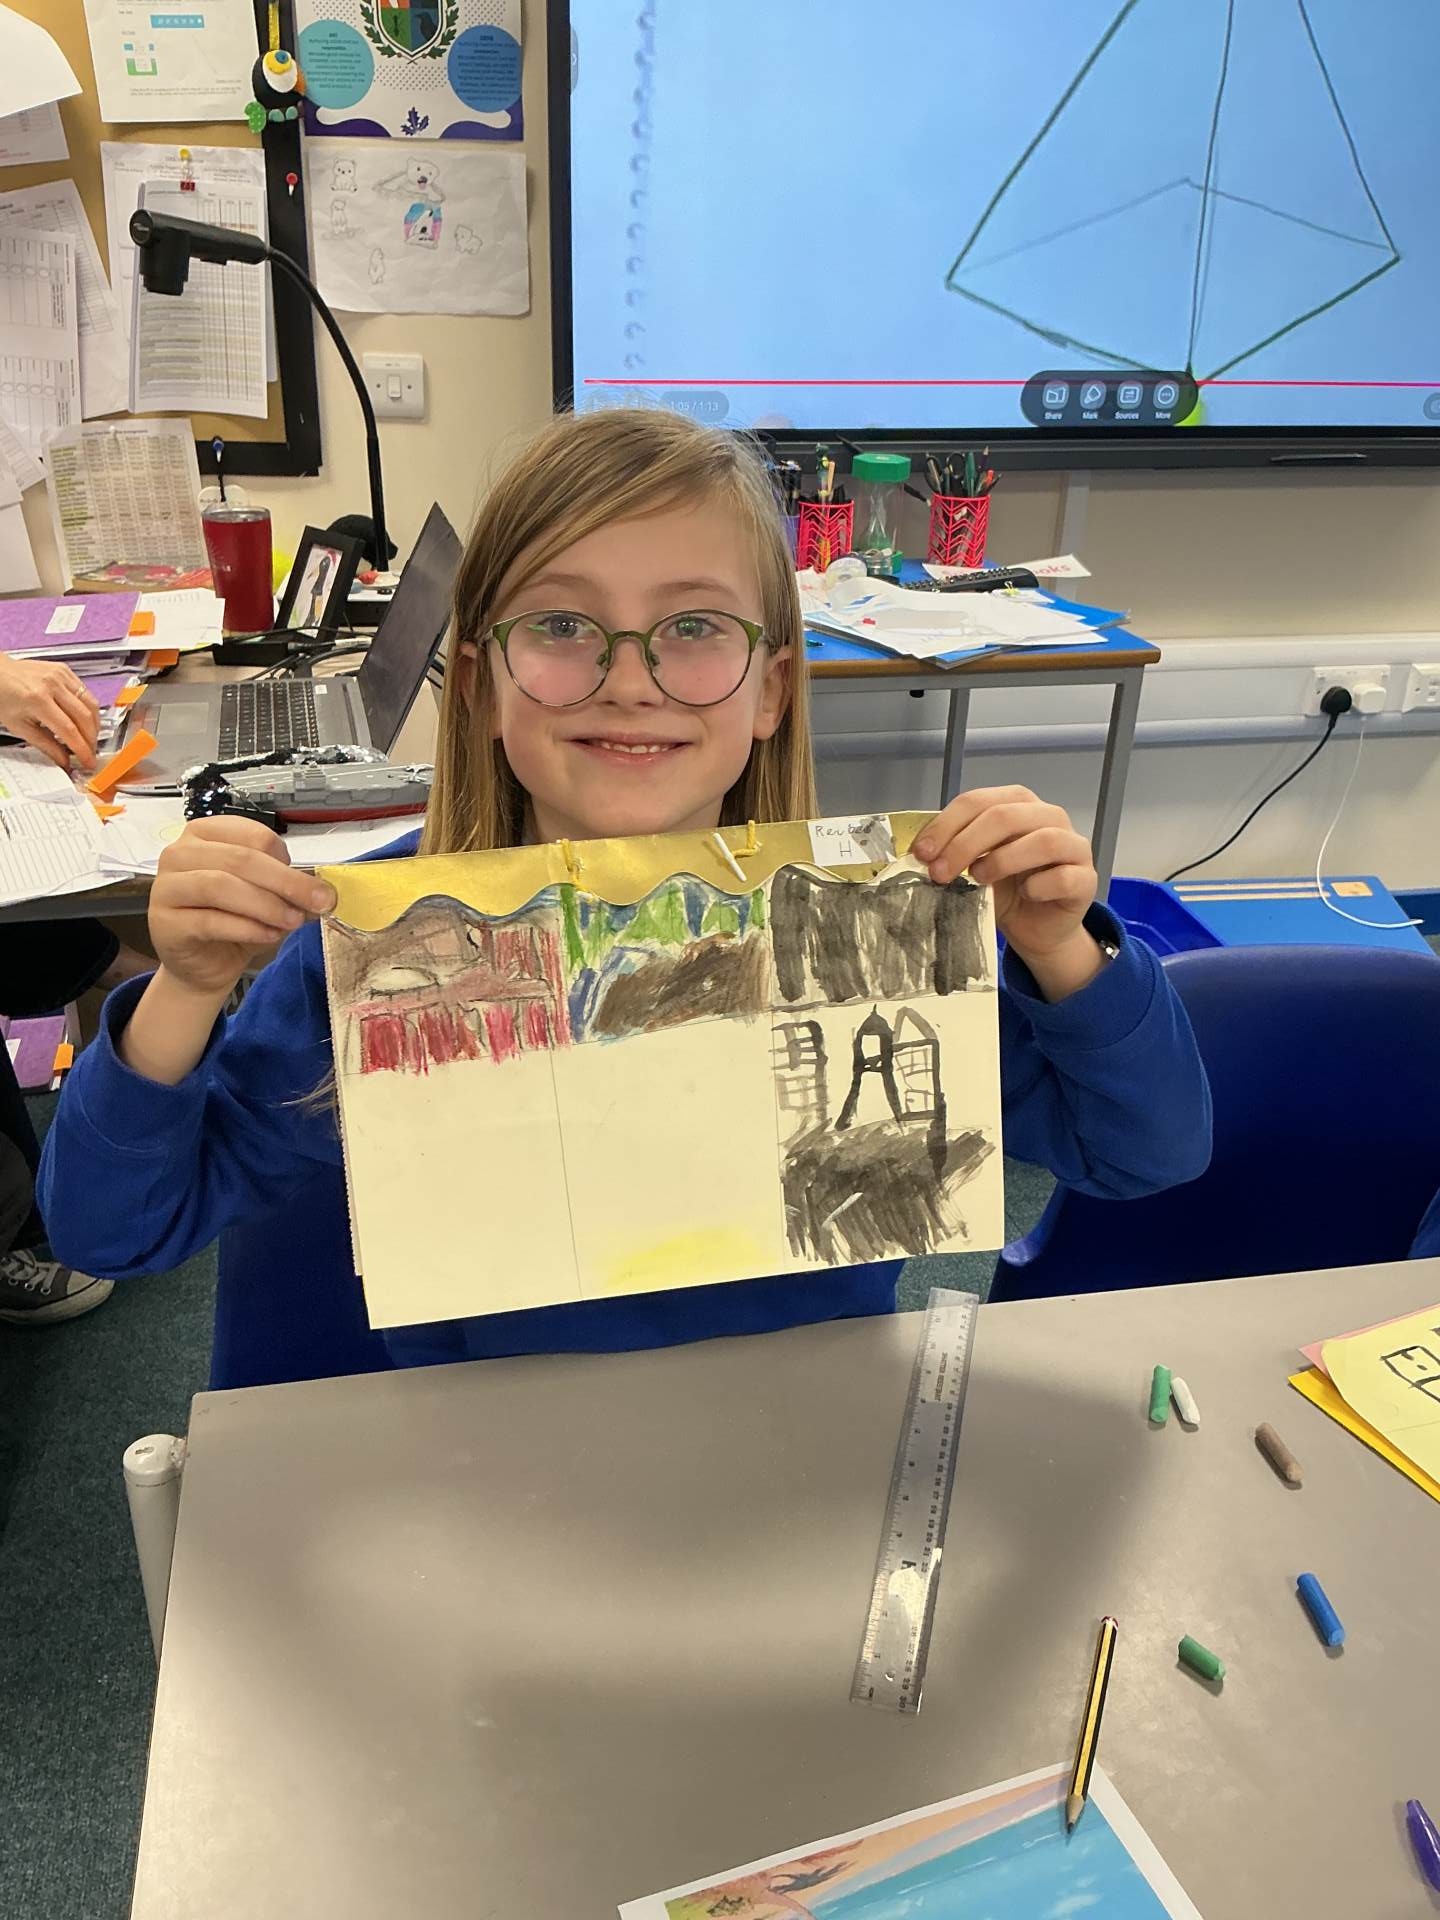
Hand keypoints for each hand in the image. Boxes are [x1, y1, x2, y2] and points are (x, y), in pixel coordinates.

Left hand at [0, 656, 99, 768]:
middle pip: (84, 717)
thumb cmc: (2, 697)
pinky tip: (84, 719)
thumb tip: (65, 761)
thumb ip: (46, 745)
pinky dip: (89, 708)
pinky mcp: (65, 670)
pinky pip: (86, 692)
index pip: (69, 730)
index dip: (82, 749)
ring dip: (95, 725)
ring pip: (91, 704)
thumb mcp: (19, 727)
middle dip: (91, 739)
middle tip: (90, 752)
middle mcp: (52, 685)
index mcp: (37, 700)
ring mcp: (60, 675)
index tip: (88, 761)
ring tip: (90, 738)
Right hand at [149, 816, 336, 997]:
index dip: (286, 859)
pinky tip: (268, 935)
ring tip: (292, 921)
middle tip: (318, 902)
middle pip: (240, 858)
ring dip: (266, 905)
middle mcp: (180, 853)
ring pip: (221, 885)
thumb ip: (287, 888)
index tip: (311, 882)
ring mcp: (166, 886)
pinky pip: (209, 921)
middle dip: (286, 882)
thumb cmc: (232, 921)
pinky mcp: (164, 921)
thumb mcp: (265, 897)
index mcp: (206, 834)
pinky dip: (246, 928)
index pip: (252, 834)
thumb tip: (322, 892)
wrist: (202, 965)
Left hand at [912, 785, 1102, 998]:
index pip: (979, 801)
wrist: (1037, 929)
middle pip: (1006, 816)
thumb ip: (954, 852)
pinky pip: (1065, 876)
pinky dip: (1040, 885)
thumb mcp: (973, 866)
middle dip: (966, 843)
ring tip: (979, 879)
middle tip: (940, 872)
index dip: (947, 824)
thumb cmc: (1006, 890)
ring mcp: (1073, 846)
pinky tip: (1024, 895)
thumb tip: (920, 853)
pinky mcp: (1086, 879)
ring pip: (1044, 840)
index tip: (922, 852)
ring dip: (1003, 860)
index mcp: (1018, 804)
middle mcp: (1049, 817)